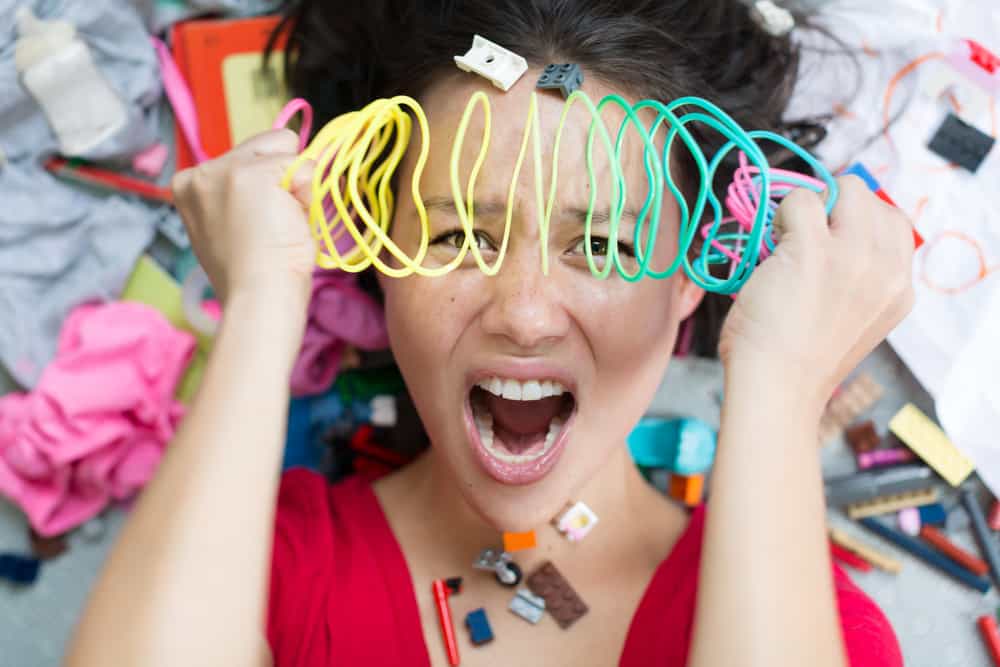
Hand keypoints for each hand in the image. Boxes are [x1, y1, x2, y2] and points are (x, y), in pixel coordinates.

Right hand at [171, 129, 315, 311]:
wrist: (258, 298)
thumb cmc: (256, 274)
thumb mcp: (240, 223)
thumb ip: (251, 192)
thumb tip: (301, 166)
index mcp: (189, 184)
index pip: (247, 157)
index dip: (268, 187)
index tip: (258, 224)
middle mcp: (200, 171)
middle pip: (267, 144)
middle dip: (282, 179)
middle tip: (273, 225)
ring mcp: (223, 169)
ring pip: (286, 146)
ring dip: (295, 185)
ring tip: (281, 224)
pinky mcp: (251, 173)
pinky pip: (304, 164)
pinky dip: (307, 192)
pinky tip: (288, 222)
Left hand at [718, 176, 914, 404]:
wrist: (778, 387)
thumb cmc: (798, 362)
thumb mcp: (853, 323)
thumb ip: (856, 283)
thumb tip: (829, 242)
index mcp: (899, 290)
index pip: (895, 225)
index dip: (855, 223)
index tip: (828, 241)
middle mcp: (885, 270)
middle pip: (873, 200)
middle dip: (835, 207)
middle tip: (803, 237)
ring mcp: (853, 257)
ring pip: (845, 189)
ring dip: (810, 206)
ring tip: (786, 242)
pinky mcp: (814, 250)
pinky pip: (801, 200)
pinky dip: (781, 214)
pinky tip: (770, 247)